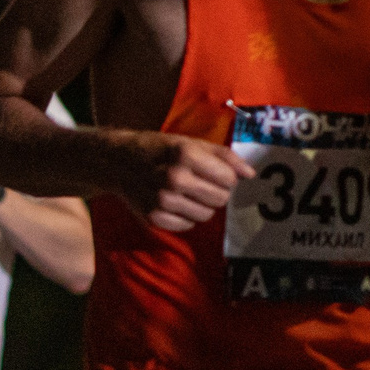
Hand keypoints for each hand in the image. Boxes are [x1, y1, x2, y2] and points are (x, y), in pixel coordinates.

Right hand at [122, 131, 251, 231]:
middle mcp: (174, 179)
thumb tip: (250, 175)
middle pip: (220, 199)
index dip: (226, 177)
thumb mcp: (192, 143)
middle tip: (201, 184)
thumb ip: (225, 157)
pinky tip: (175, 204)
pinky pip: (187, 226)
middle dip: (216, 192)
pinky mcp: (153, 217)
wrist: (120, 162)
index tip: (215, 173)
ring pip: (205, 215)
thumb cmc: (161, 150)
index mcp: (186, 156)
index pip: (229, 179)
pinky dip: (186, 217)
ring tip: (188, 194)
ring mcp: (162, 201)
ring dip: (202, 206)